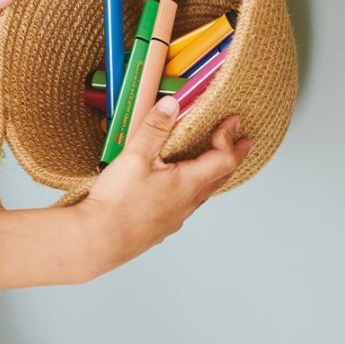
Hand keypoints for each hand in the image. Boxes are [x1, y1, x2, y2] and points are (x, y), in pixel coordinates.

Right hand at [75, 96, 252, 279]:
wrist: (100, 239)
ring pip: (205, 191)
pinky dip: (196, 185)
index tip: (232, 121)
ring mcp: (176, 215)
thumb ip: (154, 128)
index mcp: (187, 184)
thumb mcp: (134, 157)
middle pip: (221, 176)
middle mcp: (188, 202)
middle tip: (244, 141)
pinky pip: (189, 202)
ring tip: (215, 160)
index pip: (222, 158)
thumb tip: (172, 104)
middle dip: (234, 155)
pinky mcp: (163, 223)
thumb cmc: (118, 202)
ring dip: (215, 171)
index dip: (228, 137)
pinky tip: (180, 184)